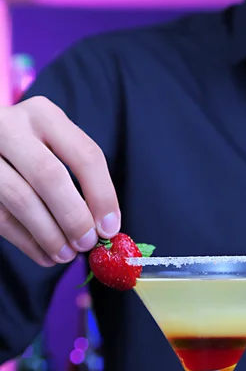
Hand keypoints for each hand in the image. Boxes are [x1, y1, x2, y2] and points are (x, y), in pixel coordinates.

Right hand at [0, 96, 120, 266]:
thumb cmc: (30, 151)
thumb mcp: (55, 147)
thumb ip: (79, 178)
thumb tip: (105, 228)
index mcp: (44, 115)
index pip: (85, 155)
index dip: (102, 195)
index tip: (110, 228)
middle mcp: (10, 126)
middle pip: (49, 176)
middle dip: (73, 217)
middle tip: (86, 244)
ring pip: (21, 199)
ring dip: (49, 235)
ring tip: (66, 255)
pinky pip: (1, 217)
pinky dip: (27, 243)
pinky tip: (45, 255)